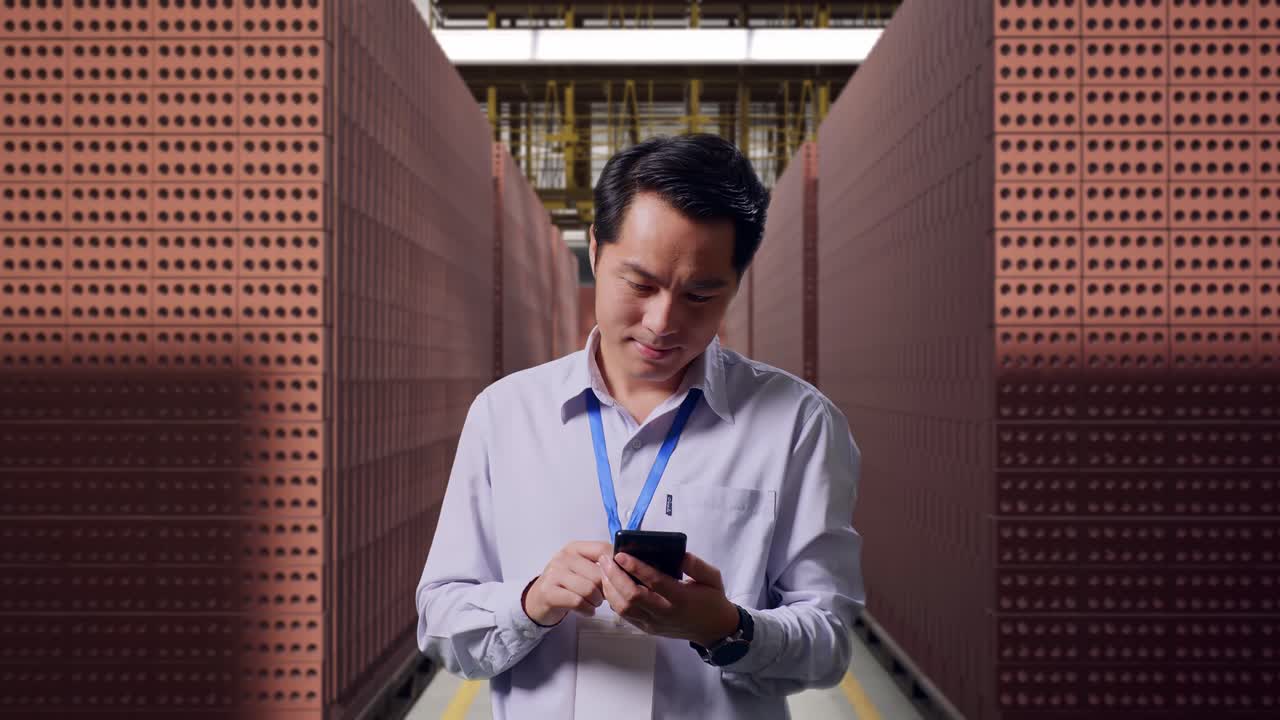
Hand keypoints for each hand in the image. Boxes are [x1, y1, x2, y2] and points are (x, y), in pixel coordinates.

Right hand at [522, 540, 612, 626]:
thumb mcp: (581, 569)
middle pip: (598, 574)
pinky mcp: (549, 592)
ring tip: (594, 603)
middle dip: (605, 590)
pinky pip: (578, 601)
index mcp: (575, 548)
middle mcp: (563, 557)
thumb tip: (626, 569)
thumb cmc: (566, 585)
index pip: (602, 549)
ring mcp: (554, 574)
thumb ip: (600, 565)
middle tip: (603, 597)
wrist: (538, 601)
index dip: (616, 565)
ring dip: (596, 601)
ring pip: (589, 589)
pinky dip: (587, 609)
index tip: (620, 578)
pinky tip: (587, 610)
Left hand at [597, 550, 740, 645]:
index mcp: (681, 598)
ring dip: (610, 588)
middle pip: (632, 596)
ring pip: (624, 608)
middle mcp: (665, 613)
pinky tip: (610, 585)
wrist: (714, 629)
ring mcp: (654, 623)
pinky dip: (614, 600)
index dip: (636, 568)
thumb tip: (679, 555)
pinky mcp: (648, 628)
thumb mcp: (713, 578)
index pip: (654, 582)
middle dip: (615, 576)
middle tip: (605, 559)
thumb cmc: (712, 600)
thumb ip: (697, 565)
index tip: (621, 554)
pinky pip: (625, 615)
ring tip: (604, 570)